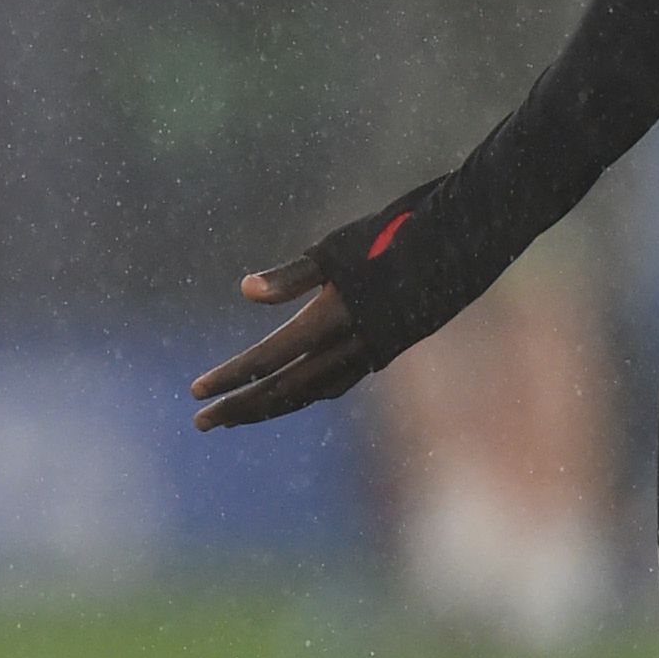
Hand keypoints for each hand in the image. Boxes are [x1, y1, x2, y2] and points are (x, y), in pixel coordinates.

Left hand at [190, 251, 374, 430]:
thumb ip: (291, 277)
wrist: (462, 245)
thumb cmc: (392, 235)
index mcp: (334, 320)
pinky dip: (303, 397)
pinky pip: (334, 386)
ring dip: (268, 408)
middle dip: (240, 408)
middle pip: (285, 390)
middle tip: (201, 422)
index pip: (270, 359)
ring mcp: (370, 354)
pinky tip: (286, 398)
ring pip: (310, 394)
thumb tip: (245, 290)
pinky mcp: (382, 352)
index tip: (196, 390)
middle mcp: (352, 347)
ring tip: (231, 419)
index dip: (232, 377)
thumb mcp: (337, 250)